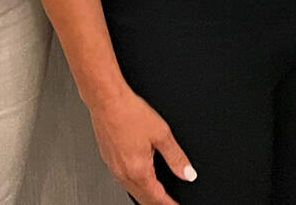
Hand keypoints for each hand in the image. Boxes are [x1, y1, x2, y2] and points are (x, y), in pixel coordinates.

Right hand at [88, 85, 196, 204]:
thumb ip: (176, 157)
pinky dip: (135, 185)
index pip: (158, 198)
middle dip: (158, 204)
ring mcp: (114, 168)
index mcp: (138, 170)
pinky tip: (140, 179)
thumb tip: (188, 173)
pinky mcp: (108, 160)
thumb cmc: (130, 113)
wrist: (107, 101)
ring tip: (157, 197)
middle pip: (144, 198)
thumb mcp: (162, 134)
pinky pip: (123, 180)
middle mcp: (123, 173)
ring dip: (146, 196)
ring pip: (132, 190)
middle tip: (169, 204)